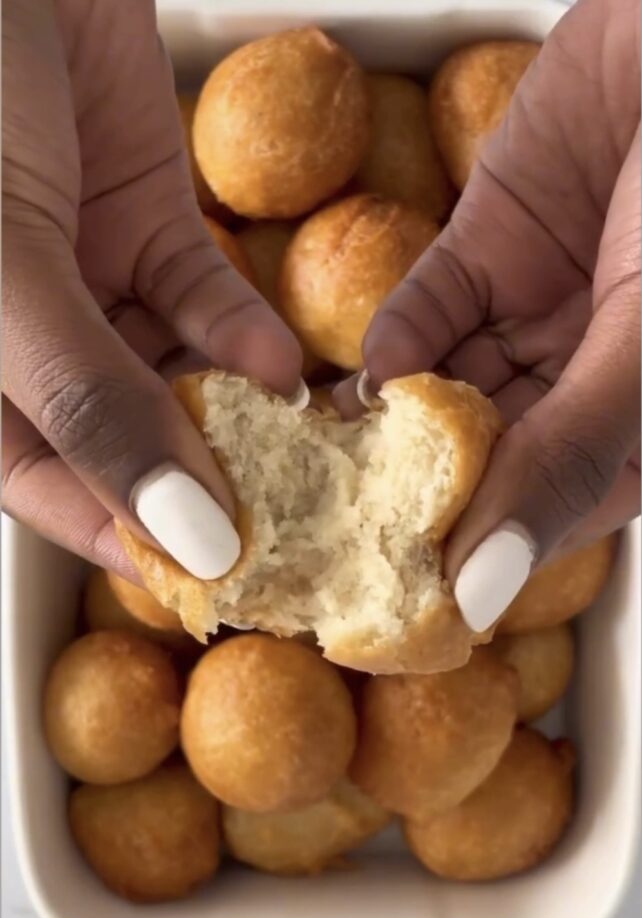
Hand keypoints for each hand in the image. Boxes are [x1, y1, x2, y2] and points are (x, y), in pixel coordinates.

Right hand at [2, 0, 302, 579]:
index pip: (52, 484)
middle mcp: (27, 337)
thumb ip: (91, 403)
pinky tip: (285, 365)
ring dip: (238, 410)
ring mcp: (85, 280)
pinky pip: (203, 298)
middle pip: (125, 439)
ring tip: (308, 455)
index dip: (133, 537)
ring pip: (173, 374)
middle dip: (205, 482)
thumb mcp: (4, 269)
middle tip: (292, 529)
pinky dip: (244, 332)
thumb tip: (184, 537)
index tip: (222, 581)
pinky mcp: (145, 217)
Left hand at [337, 0, 639, 629]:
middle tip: (328, 534)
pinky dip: (396, 342)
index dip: (476, 554)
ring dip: (387, 425)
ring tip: (316, 471)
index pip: (549, 514)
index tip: (392, 594)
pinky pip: (431, 310)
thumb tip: (488, 586)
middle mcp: (589, 383)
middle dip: (412, 492)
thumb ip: (570, 454)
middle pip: (488, 459)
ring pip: (449, 391)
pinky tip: (359, 379)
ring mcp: (539, 317)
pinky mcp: (491, 248)